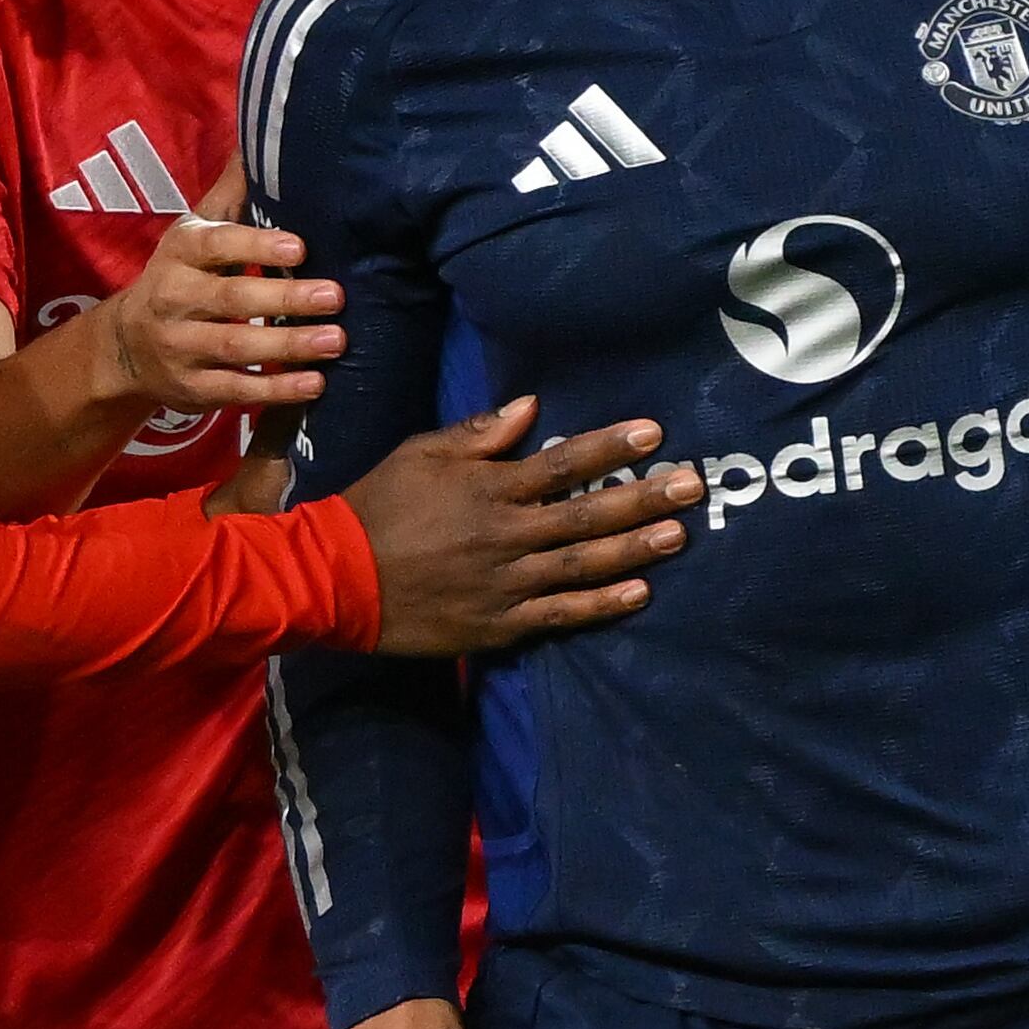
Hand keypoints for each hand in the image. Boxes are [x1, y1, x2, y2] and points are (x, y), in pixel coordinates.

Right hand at [86, 162, 347, 414]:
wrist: (124, 346)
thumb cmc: (179, 276)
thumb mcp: (194, 233)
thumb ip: (231, 195)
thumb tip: (259, 139)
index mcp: (180, 254)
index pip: (215, 247)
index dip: (255, 246)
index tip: (299, 247)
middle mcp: (174, 299)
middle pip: (230, 300)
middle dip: (284, 300)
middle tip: (335, 296)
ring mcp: (181, 348)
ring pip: (235, 348)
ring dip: (289, 346)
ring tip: (336, 340)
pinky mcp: (193, 389)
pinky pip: (236, 390)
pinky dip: (276, 389)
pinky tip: (315, 383)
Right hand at [339, 396, 700, 653]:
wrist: (335, 579)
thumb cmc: (379, 507)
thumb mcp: (420, 454)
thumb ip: (478, 434)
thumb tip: (532, 406)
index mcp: (488, 488)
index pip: (563, 464)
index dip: (611, 447)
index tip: (655, 432)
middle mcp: (505, 534)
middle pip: (587, 515)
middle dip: (644, 498)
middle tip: (693, 485)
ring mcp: (506, 583)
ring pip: (583, 565)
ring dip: (636, 549)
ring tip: (680, 534)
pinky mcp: (501, 623)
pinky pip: (560, 612)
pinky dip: (601, 605)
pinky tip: (639, 593)